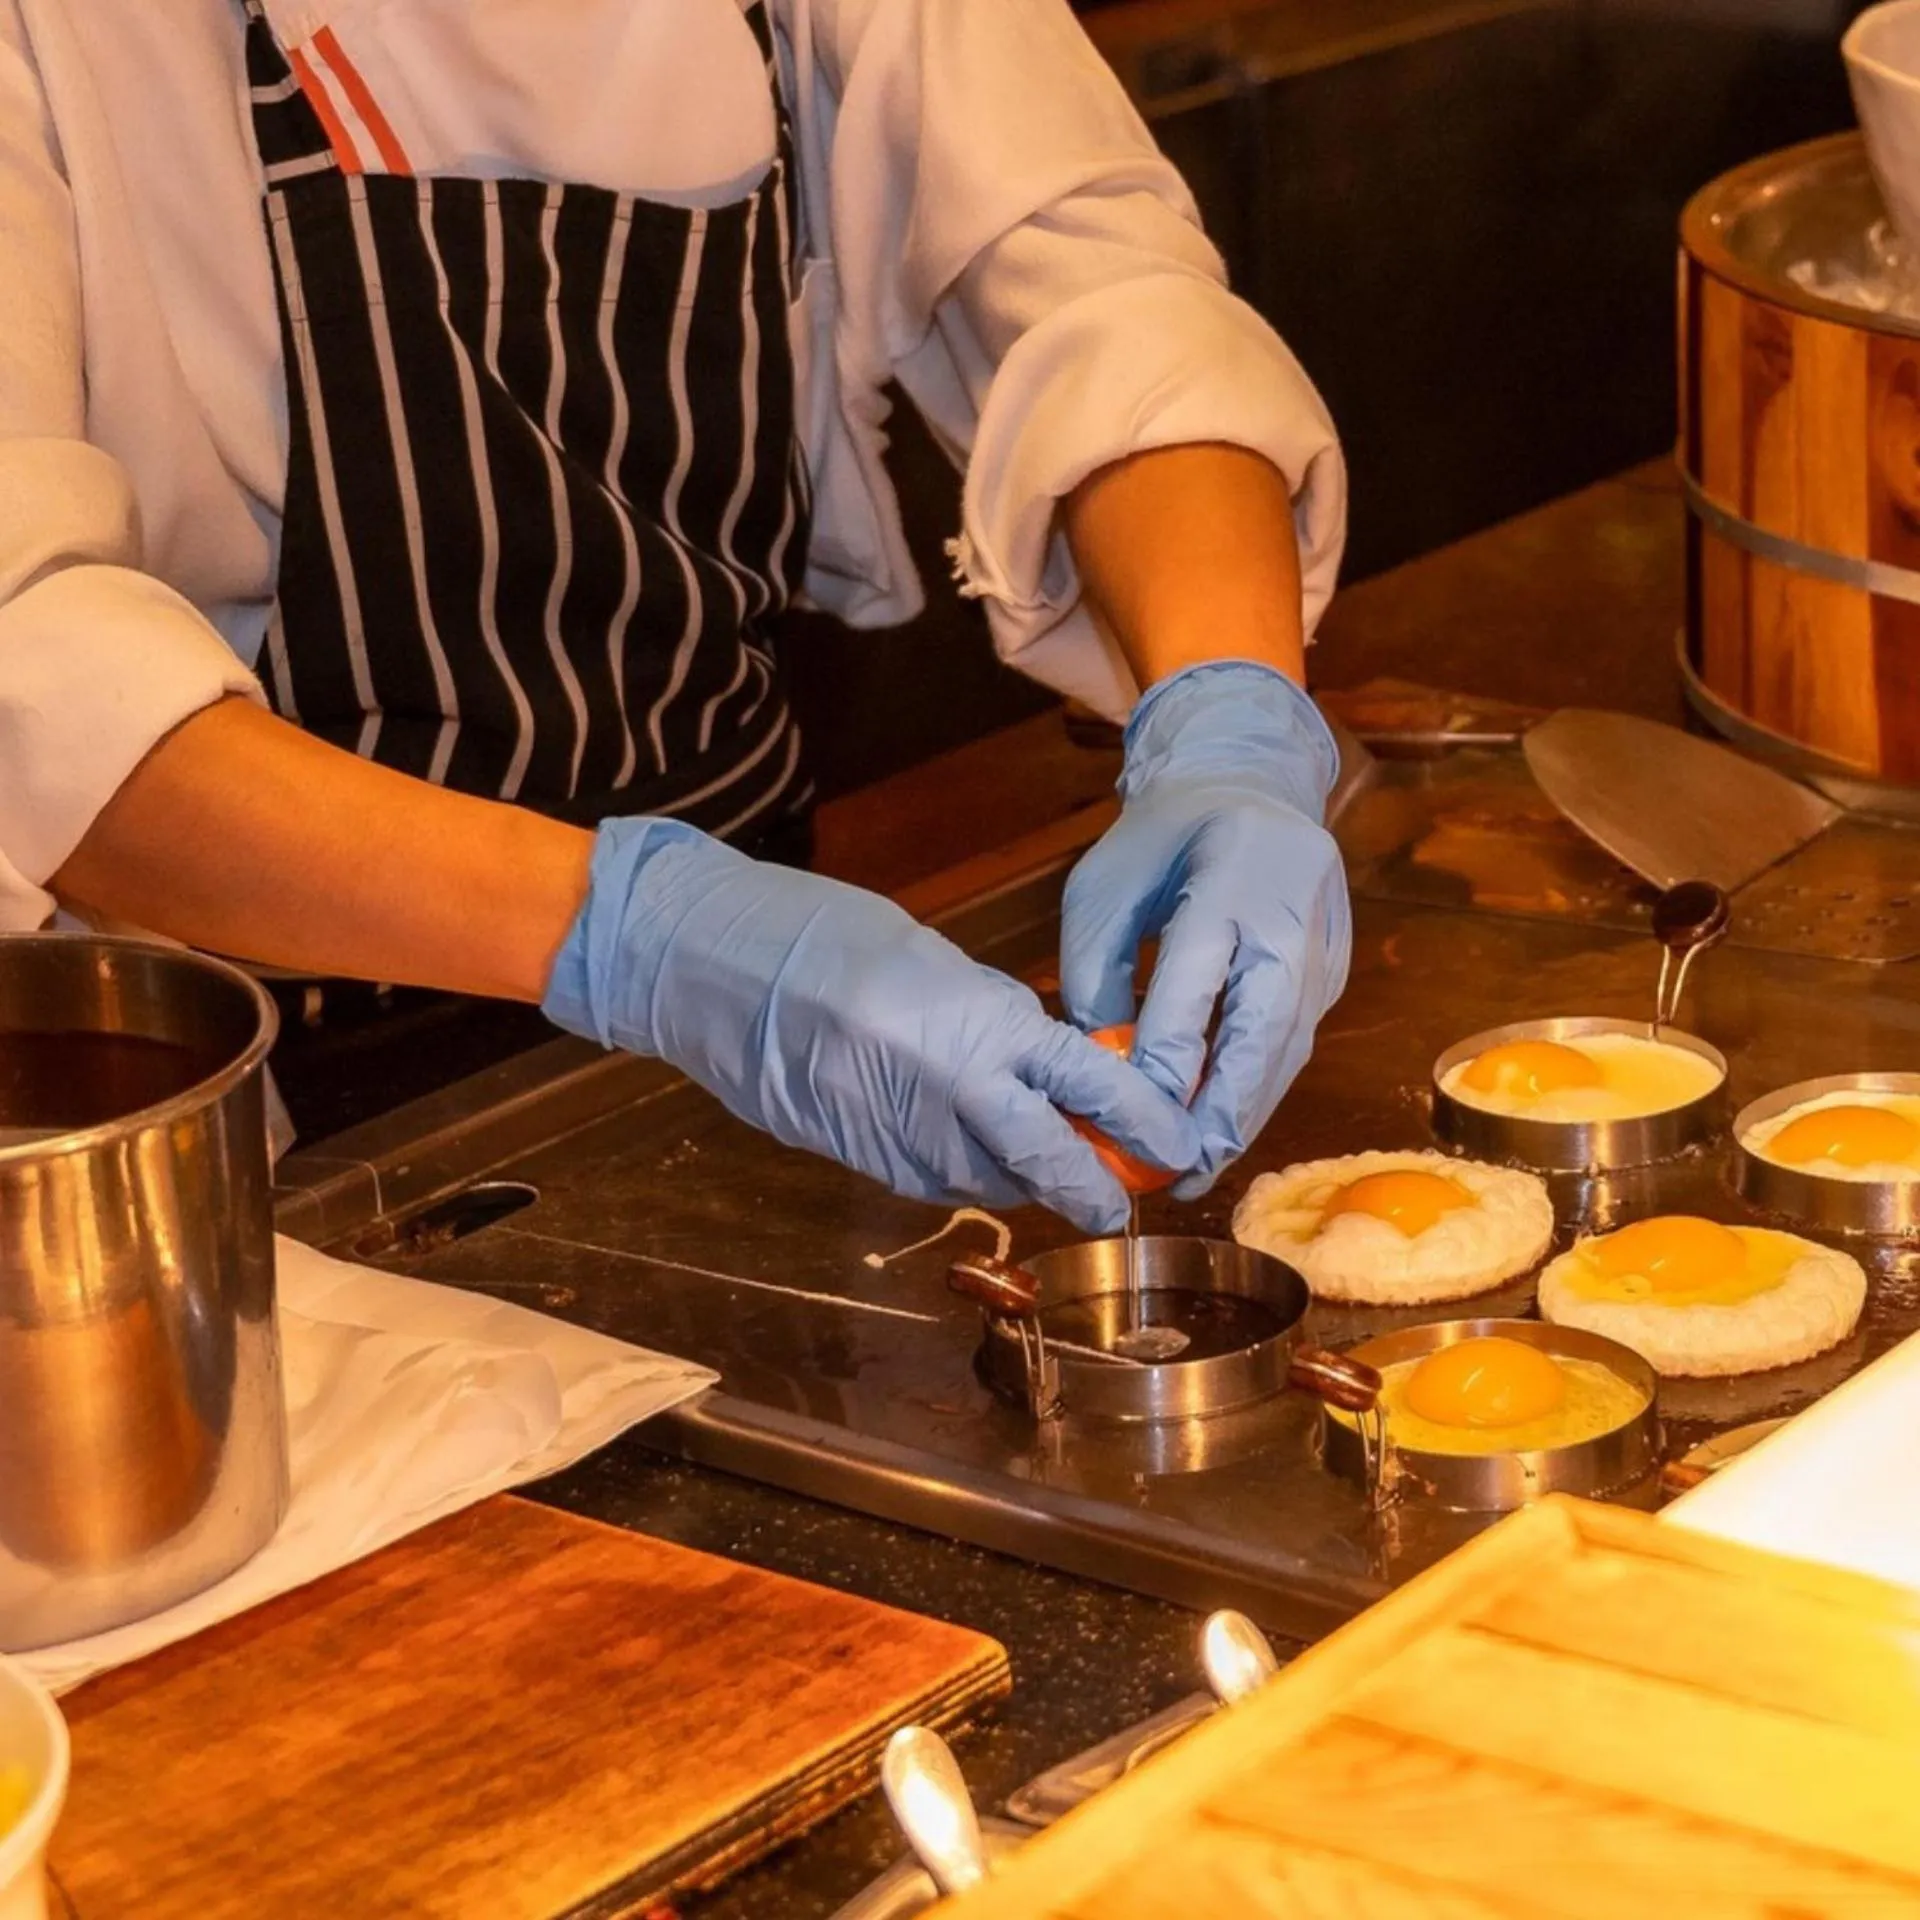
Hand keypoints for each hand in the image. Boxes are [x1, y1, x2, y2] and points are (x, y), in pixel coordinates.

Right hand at [542, 819, 1201, 1232]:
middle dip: (1095, 1188)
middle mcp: (943, 1095)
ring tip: (1057, 1165)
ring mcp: (895, 1137)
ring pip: (991, 1182)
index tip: (1176, 1144)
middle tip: (1125, 1196)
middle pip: (1046, 1163)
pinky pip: (935, 1181)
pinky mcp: (857, 1159)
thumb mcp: (931, 959)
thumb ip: (993, 1018)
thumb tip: (1045, 1063)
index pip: (1086, 1090)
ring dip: (1031, 1179)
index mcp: (972, 1028)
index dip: (1142, 1124)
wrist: (704, 964)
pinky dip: (970, 1172)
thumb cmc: (818, 935)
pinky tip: (976, 1151)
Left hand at [1060, 661, 1350, 1195]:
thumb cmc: (1162, 838)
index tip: (1130, 1119)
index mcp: (1229, 878)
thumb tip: (1099, 1067)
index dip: (1164, 1059)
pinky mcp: (1333, 971)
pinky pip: (1294, 1043)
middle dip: (1221, 1112)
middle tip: (1181, 1174)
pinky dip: (1257, 1091)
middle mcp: (1290, 915)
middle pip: (1261, 1032)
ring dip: (1243, 1116)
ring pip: (1287, 1050)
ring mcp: (1324, 945)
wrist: (1251, 784)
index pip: (1195, 985)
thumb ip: (1094, 971)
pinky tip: (1220, 1129)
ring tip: (1196, 1170)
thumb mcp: (1104, 884)